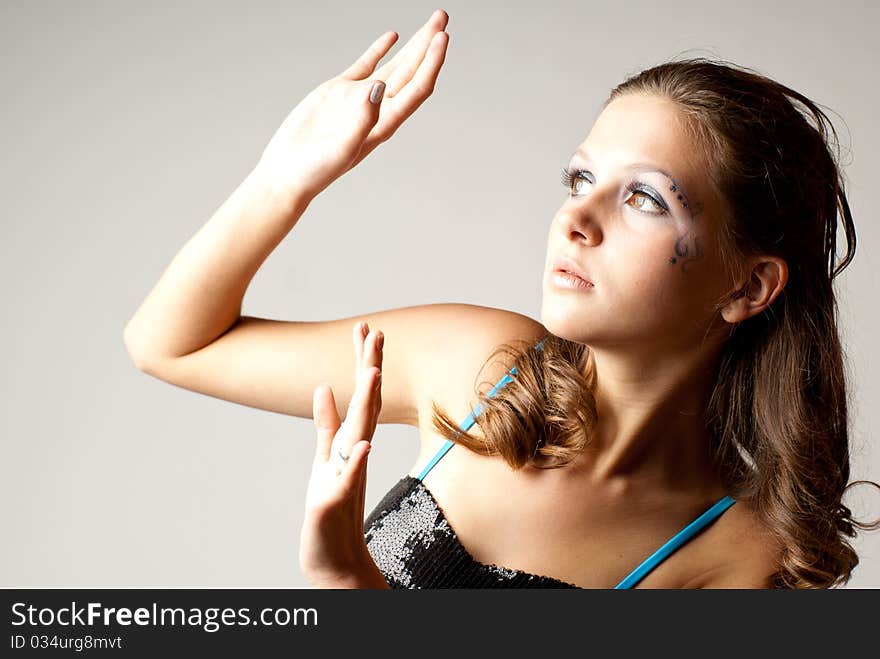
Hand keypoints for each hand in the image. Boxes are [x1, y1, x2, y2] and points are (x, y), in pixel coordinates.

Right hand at [254, 9, 449, 199]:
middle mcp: (378, 108)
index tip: (442, 37)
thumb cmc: (317, 170)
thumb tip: (378, 86)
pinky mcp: (339, 91)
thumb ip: (362, 118)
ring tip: (431, 24)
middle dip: (428, 44)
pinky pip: (365, 65)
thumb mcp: (343, 148)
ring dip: (413, 45)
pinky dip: (380, 50)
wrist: (289, 171)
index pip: (417, 88)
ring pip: (394, 66)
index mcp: (384, 123)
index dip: (432, 63)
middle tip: (442, 17)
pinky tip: (393, 36)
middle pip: (412, 72)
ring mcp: (359, 98)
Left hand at [299, 321, 385, 586]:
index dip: (363, 361)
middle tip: (375, 332)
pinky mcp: (336, 501)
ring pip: (360, 435)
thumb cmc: (331, 507)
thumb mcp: (325, 459)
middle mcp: (354, 454)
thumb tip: (324, 388)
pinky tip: (363, 444)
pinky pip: (348, 479)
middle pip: (366, 405)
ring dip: (367, 405)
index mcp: (350, 441)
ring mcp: (347, 476)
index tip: (365, 327)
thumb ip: (327, 424)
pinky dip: (356, 461)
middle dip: (370, 368)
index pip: (362, 395)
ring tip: (373, 373)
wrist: (334, 557)